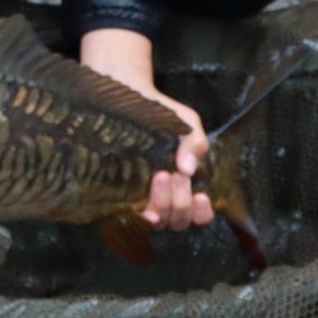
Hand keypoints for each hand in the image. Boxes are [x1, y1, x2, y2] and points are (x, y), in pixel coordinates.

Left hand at [78, 28, 211, 228]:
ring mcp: (139, 199)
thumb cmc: (159, 113)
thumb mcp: (185, 123)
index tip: (200, 195)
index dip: (201, 213)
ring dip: (162, 204)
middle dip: (180, 202)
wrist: (124, 96)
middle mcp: (163, 198)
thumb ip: (195, 142)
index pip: (198, 215)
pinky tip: (140, 205)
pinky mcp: (117, 197)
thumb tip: (188, 169)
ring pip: (157, 221)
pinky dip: (138, 216)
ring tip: (159, 176)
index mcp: (183, 186)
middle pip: (177, 221)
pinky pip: (129, 218)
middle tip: (173, 174)